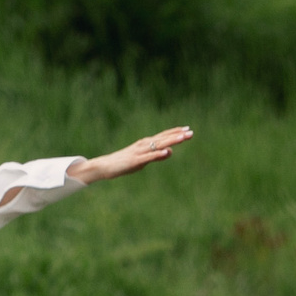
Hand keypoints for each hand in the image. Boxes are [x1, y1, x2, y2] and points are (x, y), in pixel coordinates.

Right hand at [73, 126, 193, 184]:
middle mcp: (144, 144)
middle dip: (177, 135)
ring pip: (158, 145)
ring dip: (171, 141)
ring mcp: (140, 152)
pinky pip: (149, 156)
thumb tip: (170, 152)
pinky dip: (159, 153)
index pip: (163, 136)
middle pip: (163, 138)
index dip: (175, 132)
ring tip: (183, 138)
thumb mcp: (143, 160)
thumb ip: (156, 156)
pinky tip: (168, 152)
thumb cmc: (123, 163)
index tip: (187, 129)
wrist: (105, 166)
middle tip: (190, 132)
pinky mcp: (136, 160)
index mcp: (145, 144)